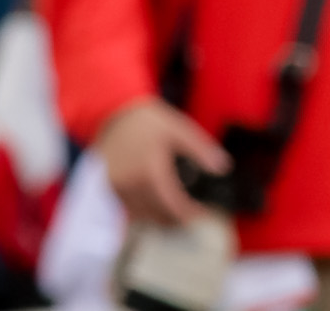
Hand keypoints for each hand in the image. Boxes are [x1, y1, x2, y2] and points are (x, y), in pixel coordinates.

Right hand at [95, 97, 229, 227]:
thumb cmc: (147, 121)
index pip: (173, 207)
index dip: (190, 214)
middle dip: (176, 218)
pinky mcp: (107, 190)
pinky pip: (127, 211)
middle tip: (192, 212)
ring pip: (141, 217)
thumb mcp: (178, 130)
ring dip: (158, 216)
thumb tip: (222, 167)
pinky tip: (153, 201)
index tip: (203, 213)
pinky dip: (142, 211)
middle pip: (157, 217)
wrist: (111, 112)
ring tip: (174, 207)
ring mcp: (116, 191)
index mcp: (151, 173)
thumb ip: (201, 150)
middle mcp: (130, 187)